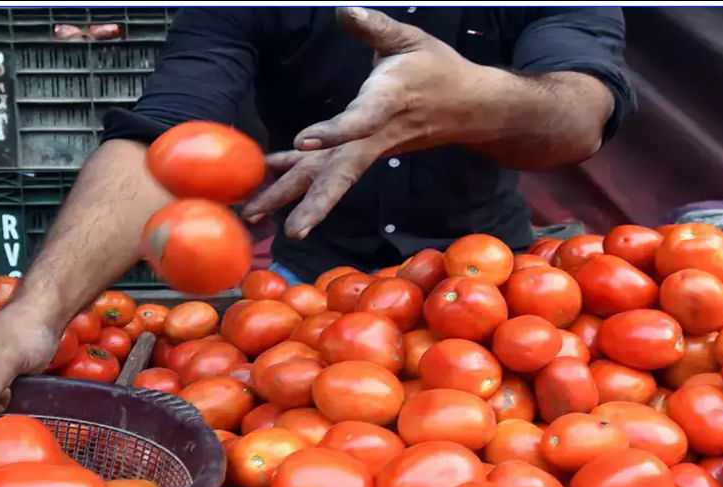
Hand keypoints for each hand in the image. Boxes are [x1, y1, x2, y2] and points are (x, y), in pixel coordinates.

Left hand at [242, 6, 500, 237]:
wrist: (467, 107)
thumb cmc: (437, 69)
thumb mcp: (409, 39)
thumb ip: (374, 26)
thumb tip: (342, 9)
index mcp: (389, 103)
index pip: (360, 121)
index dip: (333, 131)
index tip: (302, 140)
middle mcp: (375, 136)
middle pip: (341, 173)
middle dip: (314, 201)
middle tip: (288, 228)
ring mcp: (367, 150)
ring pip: (328, 178)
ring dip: (291, 197)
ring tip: (254, 215)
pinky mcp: (361, 152)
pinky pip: (325, 168)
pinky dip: (294, 173)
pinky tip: (270, 176)